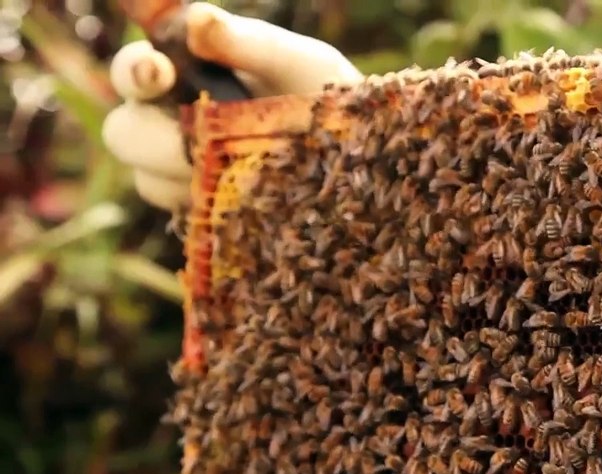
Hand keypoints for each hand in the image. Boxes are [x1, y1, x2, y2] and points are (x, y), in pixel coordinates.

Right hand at [102, 3, 362, 211]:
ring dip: (186, 174)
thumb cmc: (328, 96)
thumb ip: (250, 43)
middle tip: (196, 138)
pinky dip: (210, 204)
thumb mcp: (300, 64)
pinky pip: (183, 214)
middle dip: (151, 136)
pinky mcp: (205, 212)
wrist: (366, 158)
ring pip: (146, 178)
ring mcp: (185, 172)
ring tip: (242, 166)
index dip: (134, 71)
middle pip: (123, 131)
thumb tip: (198, 19)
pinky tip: (249, 195)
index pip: (134, 71)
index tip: (159, 72)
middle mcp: (172, 122)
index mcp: (186, 74)